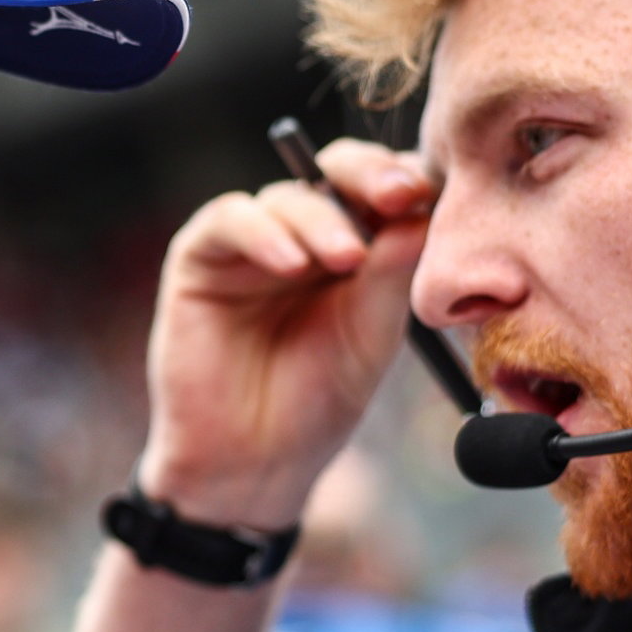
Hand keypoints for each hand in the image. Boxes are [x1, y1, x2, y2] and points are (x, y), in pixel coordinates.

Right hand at [141, 138, 432, 526]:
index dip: (406, 181)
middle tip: (398, 194)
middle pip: (333, 172)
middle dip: (368, 174)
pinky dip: (261, 232)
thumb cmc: (315, 401)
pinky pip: (230, 220)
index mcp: (353, 247)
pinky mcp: (200, 256)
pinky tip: (289, 263)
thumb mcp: (372, 335)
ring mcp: (250, 243)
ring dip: (320, 219)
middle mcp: (301, 235)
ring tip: (346, 259)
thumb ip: (391, 272)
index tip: (431, 194)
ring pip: (286, 197)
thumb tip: (421, 207)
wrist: (252, 459)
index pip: (381, 189)